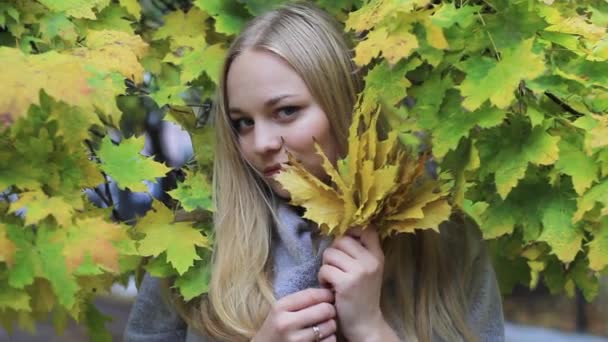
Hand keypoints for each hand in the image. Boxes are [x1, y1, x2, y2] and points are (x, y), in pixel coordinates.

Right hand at [252, 288, 336, 341]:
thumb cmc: (275, 329)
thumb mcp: (280, 311)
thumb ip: (299, 301)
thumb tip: (328, 292)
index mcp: (280, 307)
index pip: (312, 294)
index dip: (326, 294)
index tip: (330, 296)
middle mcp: (287, 323)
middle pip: (325, 309)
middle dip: (331, 310)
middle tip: (329, 313)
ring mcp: (295, 340)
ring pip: (329, 326)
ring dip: (331, 326)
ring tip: (324, 326)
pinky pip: (329, 341)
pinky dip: (329, 339)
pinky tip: (321, 338)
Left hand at [317, 226, 388, 341]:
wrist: (365, 323)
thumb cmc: (362, 294)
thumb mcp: (369, 270)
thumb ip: (360, 252)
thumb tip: (341, 232)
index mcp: (377, 255)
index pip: (367, 229)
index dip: (351, 232)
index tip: (345, 246)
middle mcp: (371, 261)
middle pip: (341, 240)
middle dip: (333, 252)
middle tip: (336, 267)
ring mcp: (359, 271)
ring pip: (330, 253)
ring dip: (326, 266)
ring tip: (333, 279)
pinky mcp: (346, 283)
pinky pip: (324, 269)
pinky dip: (322, 278)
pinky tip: (330, 287)